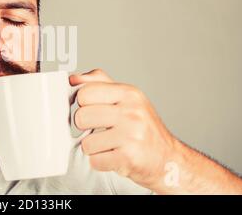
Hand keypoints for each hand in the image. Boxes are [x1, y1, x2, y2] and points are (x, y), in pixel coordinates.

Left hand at [70, 69, 176, 188]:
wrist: (168, 159)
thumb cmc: (143, 128)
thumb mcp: (126, 97)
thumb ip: (98, 83)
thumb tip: (72, 79)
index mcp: (128, 93)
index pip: (84, 93)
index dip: (83, 104)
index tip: (91, 109)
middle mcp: (131, 112)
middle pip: (81, 117)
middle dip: (85, 127)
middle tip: (99, 129)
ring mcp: (131, 136)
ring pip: (86, 143)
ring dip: (93, 148)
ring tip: (109, 144)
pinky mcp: (128, 158)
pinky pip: (95, 161)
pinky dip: (100, 162)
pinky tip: (114, 156)